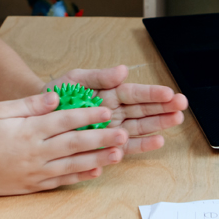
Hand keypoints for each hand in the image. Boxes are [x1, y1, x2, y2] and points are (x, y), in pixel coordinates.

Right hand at [0, 91, 128, 197]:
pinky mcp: (34, 185)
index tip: (106, 110)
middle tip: (123, 133)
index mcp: (29, 131)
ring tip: (118, 153)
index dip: (87, 115)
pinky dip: (80, 176)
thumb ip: (29, 104)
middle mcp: (36, 152)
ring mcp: (37, 171)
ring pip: (73, 164)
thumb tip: (55, 97)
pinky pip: (62, 181)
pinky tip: (97, 172)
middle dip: (101, 138)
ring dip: (98, 158)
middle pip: (74, 144)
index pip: (64, 121)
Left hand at [45, 65, 187, 154]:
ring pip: (139, 128)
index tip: (169, 92)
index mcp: (110, 93)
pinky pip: (123, 148)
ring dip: (158, 125)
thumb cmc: (57, 94)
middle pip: (143, 110)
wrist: (37, 116)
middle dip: (163, 108)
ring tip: (175, 121)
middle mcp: (114, 112)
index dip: (152, 93)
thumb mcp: (76, 79)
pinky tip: (155, 143)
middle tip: (182, 106)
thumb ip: (100, 77)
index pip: (135, 93)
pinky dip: (138, 147)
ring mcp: (111, 130)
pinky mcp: (104, 146)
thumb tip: (122, 70)